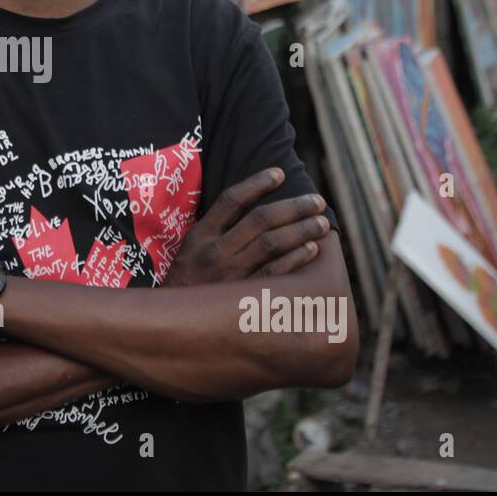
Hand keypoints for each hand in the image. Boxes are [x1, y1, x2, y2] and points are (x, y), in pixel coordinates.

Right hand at [166, 168, 330, 287]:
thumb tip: (251, 203)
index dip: (257, 183)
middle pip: (260, 219)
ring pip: (272, 244)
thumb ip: (215, 228)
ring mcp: (230, 274)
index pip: (231, 200)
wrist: (174, 322)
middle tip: (317, 201)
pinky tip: (313, 249)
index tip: (280, 174)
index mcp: (200, 235)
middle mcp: (216, 251)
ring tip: (322, 223)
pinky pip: (275, 274)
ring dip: (301, 230)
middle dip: (293, 207)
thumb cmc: (188, 280)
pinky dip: (296, 259)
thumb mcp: (190, 249)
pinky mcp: (243, 297)